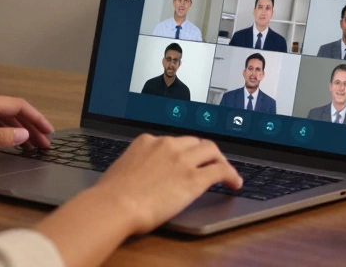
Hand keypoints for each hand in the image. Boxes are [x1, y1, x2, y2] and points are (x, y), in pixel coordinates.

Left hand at [0, 92, 53, 169]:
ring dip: (18, 128)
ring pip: (2, 115)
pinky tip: (9, 140)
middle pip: (12, 109)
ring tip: (31, 145)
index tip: (49, 132)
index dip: (36, 118)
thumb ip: (0, 137)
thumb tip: (23, 134)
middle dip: (30, 125)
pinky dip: (4, 129)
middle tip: (44, 143)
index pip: (18, 105)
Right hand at [90, 134, 242, 233]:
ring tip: (225, 172)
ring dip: (220, 160)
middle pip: (194, 142)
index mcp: (147, 141)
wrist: (115, 204)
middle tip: (209, 164)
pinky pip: (220, 170)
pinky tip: (234, 183)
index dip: (183, 151)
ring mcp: (182, 160)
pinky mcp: (194, 178)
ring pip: (211, 151)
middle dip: (204, 153)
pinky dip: (231, 174)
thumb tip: (140, 177)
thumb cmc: (111, 194)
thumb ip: (136, 167)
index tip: (186, 160)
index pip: (172, 141)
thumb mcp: (122, 169)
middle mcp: (166, 145)